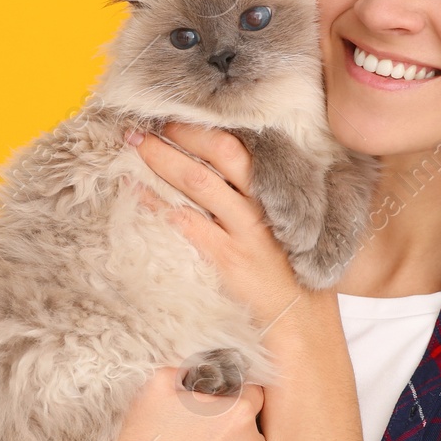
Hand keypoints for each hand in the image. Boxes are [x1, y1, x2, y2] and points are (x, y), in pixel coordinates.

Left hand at [126, 122, 304, 329]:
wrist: (305, 327)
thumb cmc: (295, 277)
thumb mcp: (292, 229)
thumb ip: (263, 200)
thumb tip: (223, 172)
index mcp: (281, 193)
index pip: (243, 145)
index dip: (207, 126)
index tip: (179, 112)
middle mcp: (264, 206)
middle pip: (221, 152)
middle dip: (182, 132)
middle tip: (147, 121)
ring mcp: (246, 232)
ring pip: (199, 182)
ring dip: (162, 159)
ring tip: (135, 144)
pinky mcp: (228, 260)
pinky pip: (187, 223)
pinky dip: (158, 204)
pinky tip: (137, 192)